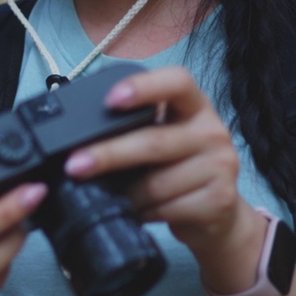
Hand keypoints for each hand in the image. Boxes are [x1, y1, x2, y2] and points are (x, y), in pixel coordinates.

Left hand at [62, 67, 257, 260]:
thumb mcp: (163, 137)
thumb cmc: (178, 167)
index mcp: (195, 105)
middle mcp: (212, 130)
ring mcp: (221, 165)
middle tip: (74, 164)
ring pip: (156, 183)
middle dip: (109, 154)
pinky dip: (142, 212)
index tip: (111, 99)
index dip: (143, 87)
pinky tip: (136, 211)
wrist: (219, 213)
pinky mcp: (220, 199)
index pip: (176, 82)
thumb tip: (81, 140)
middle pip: (154, 140)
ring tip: (109, 195)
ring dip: (124, 194)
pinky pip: (166, 208)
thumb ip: (136, 129)